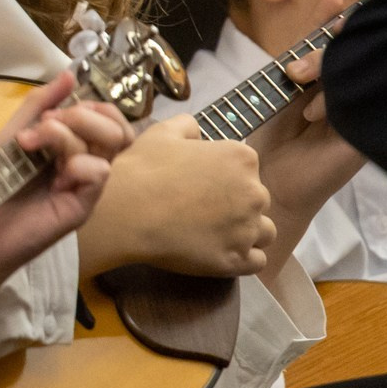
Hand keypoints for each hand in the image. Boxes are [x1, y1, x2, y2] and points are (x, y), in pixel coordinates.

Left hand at [0, 74, 128, 288]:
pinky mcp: (83, 205)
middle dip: (81, 116)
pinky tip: (49, 176)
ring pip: (111, 145)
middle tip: (44, 126)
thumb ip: (40, 104)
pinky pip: (100, 172)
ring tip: (33, 145)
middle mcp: (88, 164)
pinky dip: (74, 163)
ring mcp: (88, 185)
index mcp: (76, 146)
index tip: (51, 113)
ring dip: (67, 135)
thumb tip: (70, 74)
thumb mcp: (14, 133)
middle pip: (119, 128)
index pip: (111, 117)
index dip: (91, 106)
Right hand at [77, 119, 270, 278]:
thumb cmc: (141, 170)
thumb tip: (196, 131)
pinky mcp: (237, 260)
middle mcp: (254, 192)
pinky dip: (243, 258)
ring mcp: (248, 229)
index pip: (246, 166)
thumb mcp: (161, 133)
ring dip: (245, 232)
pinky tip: (219, 252)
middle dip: (236, 203)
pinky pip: (257, 261)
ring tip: (213, 233)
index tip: (199, 181)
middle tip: (201, 208)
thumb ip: (187, 126)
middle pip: (257, 198)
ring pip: (263, 231)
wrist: (123, 213)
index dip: (223, 173)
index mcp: (241, 158)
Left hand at [247, 0, 366, 264]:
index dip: (341, 14)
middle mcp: (350, 89)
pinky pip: (361, 104)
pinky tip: (313, 117)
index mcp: (332, 75)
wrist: (259, 183)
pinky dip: (334, 104)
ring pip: (358, 71)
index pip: (346, 34)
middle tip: (293, 70)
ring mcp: (360, 110)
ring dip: (326, 76)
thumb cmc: (263, 134)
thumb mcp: (276, 81)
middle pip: (354, 50)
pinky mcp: (364, 136)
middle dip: (325, 50)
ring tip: (298, 95)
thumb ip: (300, 44)